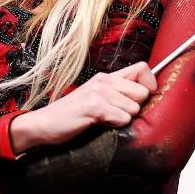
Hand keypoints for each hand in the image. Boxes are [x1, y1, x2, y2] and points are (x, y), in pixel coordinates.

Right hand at [10, 61, 156, 151]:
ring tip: (104, 119)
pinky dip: (114, 125)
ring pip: (134, 108)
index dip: (149, 84)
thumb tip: (145, 95)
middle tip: (116, 114)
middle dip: (134, 108)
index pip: (143, 68)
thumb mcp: (96, 98)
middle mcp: (104, 80)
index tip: (142, 99)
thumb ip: (117, 93)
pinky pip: (122, 118)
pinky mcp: (94, 106)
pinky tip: (99, 123)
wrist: (45, 123)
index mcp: (106, 77)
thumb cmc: (72, 115)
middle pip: (143, 92)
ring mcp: (99, 92)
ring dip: (122, 119)